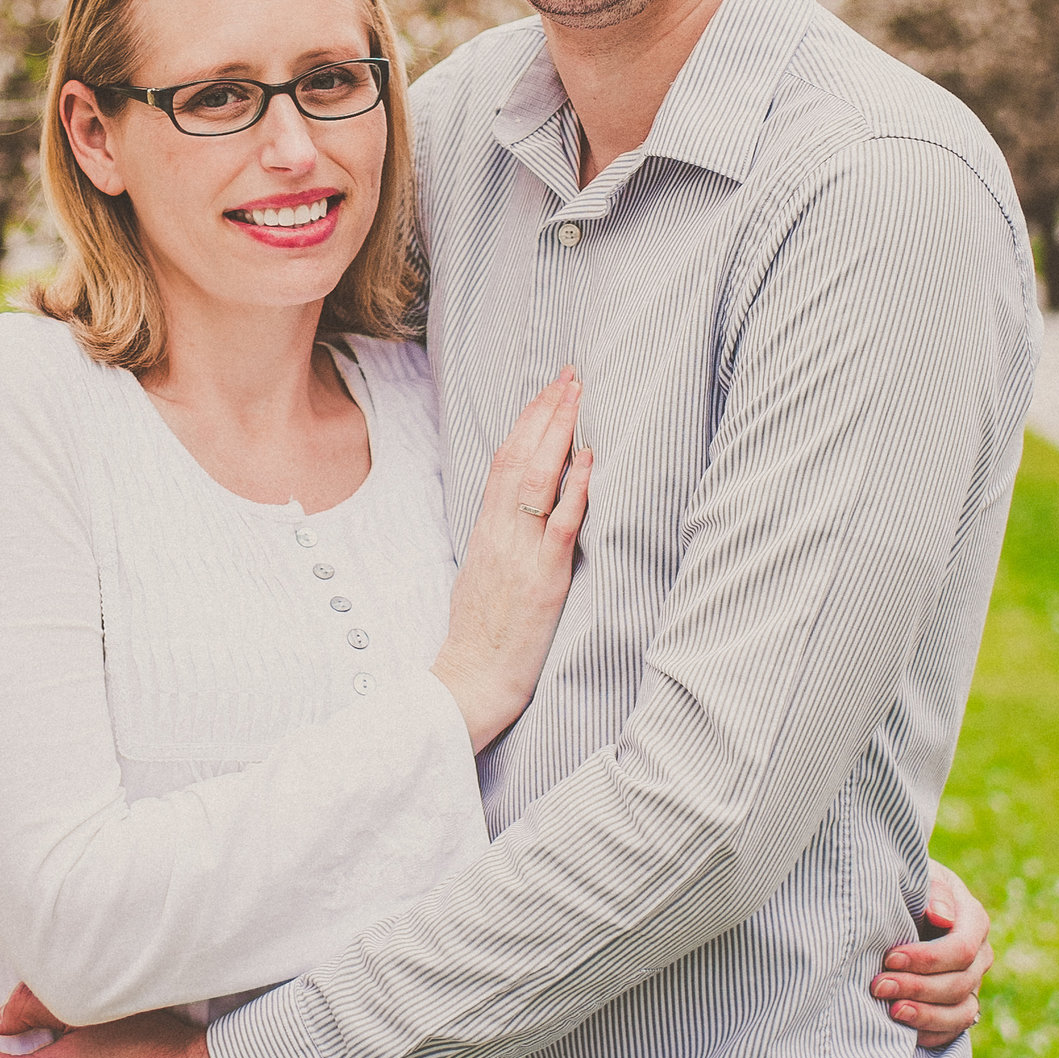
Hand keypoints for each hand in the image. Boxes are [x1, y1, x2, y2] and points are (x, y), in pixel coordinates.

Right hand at [433, 368, 592, 753]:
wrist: (469, 683)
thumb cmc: (481, 635)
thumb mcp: (483, 573)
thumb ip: (502, 537)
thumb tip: (522, 509)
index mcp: (486, 530)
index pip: (504, 460)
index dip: (527, 421)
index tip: (548, 389)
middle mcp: (500, 533)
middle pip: (520, 456)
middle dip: (546, 411)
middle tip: (569, 374)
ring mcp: (520, 554)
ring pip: (537, 479)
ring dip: (560, 432)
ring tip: (579, 396)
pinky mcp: (543, 580)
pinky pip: (560, 526)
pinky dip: (575, 488)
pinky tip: (589, 459)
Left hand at [871, 859, 993, 1048]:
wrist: (903, 903)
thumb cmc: (909, 885)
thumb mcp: (921, 876)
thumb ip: (934, 891)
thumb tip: (941, 917)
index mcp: (973, 921)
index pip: (960, 949)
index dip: (926, 959)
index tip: (889, 958)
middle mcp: (979, 956)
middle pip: (959, 983)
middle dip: (917, 987)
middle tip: (878, 985)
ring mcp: (972, 984)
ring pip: (962, 1012)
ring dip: (925, 1015)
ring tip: (892, 1011)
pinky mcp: (958, 1005)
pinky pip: (954, 1031)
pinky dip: (929, 1033)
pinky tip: (902, 1031)